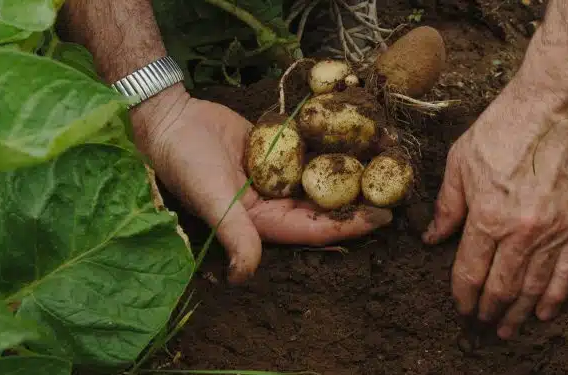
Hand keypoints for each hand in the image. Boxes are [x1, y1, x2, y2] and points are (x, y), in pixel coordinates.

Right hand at [131, 85, 392, 283]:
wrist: (171, 119)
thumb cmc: (186, 162)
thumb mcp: (212, 199)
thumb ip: (235, 235)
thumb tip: (244, 277)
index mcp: (264, 222)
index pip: (315, 228)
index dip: (349, 226)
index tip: (383, 218)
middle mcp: (276, 202)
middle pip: (326, 204)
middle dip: (360, 199)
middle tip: (397, 189)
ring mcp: (279, 175)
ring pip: (323, 176)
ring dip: (352, 169)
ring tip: (387, 159)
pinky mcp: (278, 150)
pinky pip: (311, 150)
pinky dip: (333, 144)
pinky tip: (359, 135)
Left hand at [422, 76, 567, 338]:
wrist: (556, 108)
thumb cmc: (503, 128)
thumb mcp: (460, 163)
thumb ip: (447, 206)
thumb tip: (433, 238)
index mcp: (487, 216)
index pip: (470, 271)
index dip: (463, 295)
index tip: (460, 307)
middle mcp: (521, 232)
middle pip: (501, 287)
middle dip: (487, 311)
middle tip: (480, 323)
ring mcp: (553, 232)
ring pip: (533, 287)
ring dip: (517, 313)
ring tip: (506, 330)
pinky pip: (567, 272)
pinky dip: (554, 297)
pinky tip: (543, 313)